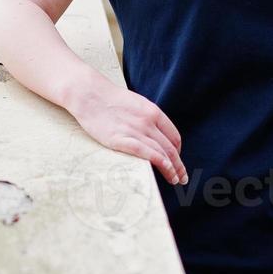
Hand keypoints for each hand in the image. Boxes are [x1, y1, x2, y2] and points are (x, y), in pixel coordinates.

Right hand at [70, 80, 187, 184]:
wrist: (89, 94)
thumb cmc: (109, 99)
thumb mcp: (136, 104)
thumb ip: (146, 118)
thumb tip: (153, 133)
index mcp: (153, 112)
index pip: (174, 136)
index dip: (178, 151)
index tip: (176, 161)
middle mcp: (148, 122)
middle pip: (170, 147)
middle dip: (179, 165)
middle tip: (183, 177)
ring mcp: (136, 131)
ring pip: (162, 153)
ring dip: (172, 169)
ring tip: (175, 180)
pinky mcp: (122, 139)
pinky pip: (147, 154)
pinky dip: (161, 163)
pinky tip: (166, 171)